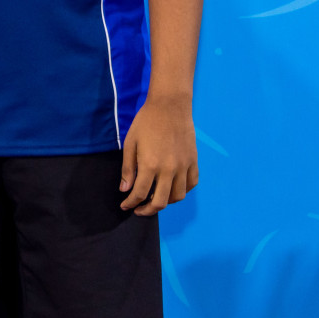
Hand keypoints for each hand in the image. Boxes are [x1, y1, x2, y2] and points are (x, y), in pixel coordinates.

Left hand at [119, 94, 198, 214]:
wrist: (170, 107)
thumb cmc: (146, 122)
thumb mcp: (130, 143)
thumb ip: (128, 169)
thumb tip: (125, 190)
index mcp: (150, 165)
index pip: (139, 194)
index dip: (130, 204)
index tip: (125, 206)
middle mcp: (169, 170)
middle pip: (160, 202)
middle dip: (147, 210)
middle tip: (138, 210)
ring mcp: (183, 167)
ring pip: (178, 196)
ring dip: (165, 202)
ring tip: (155, 198)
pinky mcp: (193, 162)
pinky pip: (191, 184)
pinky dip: (182, 191)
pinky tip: (172, 188)